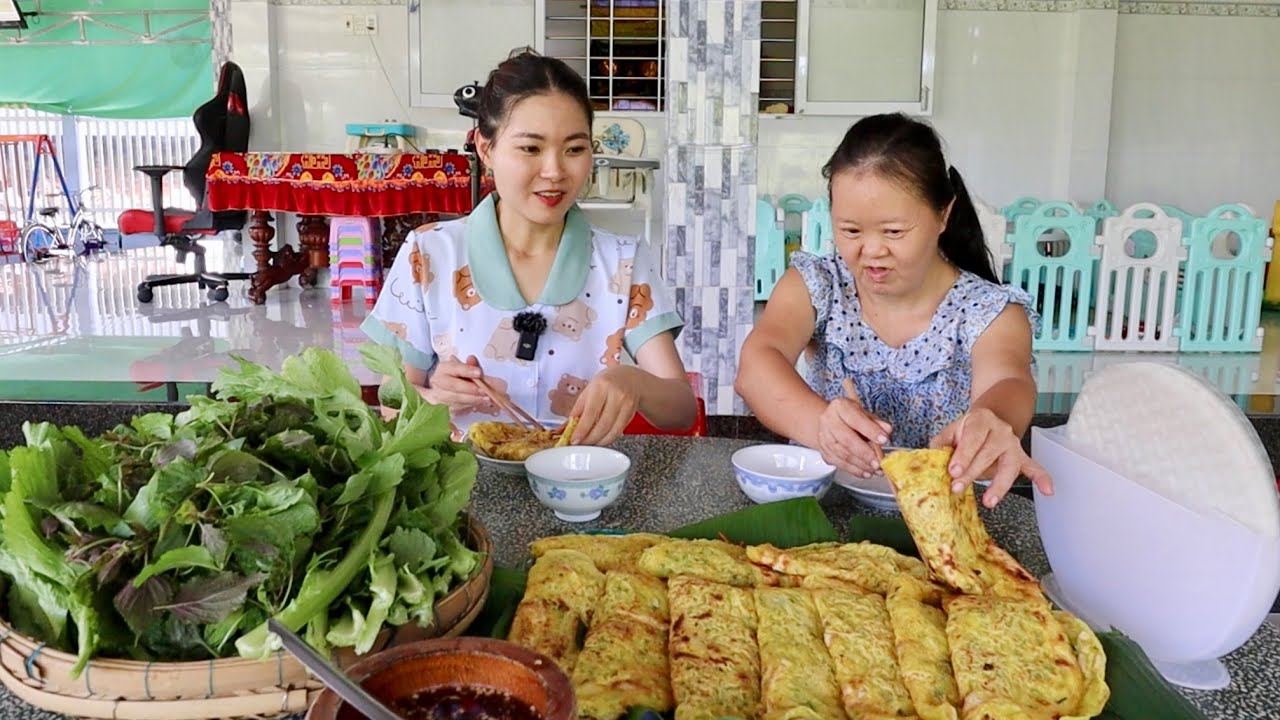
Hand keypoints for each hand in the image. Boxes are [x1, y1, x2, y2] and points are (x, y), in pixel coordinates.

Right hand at [420, 355, 487, 415]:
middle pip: (453, 385)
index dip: (467, 370)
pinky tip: (478, 404)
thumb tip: (472, 359)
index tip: (479, 373)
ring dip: (472, 400)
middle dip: (470, 389)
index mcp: (443, 369)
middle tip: (484, 391)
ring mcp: (437, 396)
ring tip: (486, 399)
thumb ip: (471, 366)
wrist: (447, 393)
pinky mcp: (441, 409)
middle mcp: (437, 382)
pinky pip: (455, 409)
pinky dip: (468, 407)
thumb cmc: (459, 380)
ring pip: (455, 399)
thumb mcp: (466, 370)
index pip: (454, 368)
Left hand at [569, 366, 641, 445]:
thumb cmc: (606, 383)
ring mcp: (626, 404)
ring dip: (599, 441)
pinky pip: (619, 431)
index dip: (582, 429)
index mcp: (601, 386)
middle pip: (603, 424)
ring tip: (589, 444)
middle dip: (590, 439)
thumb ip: (577, 411)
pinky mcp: (631, 414)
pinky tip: (600, 440)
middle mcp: (616, 394)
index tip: (574, 440)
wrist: (630, 378)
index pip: (591, 412)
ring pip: (612, 431)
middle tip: (580, 445)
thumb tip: (563, 429)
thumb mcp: (588, 391)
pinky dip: (608, 439)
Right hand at [815, 396, 891, 478]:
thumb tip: (887, 430)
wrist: (832, 422)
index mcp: (840, 406)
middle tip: (878, 463)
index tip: (884, 440)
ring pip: (842, 454)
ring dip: (861, 464)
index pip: (856, 419)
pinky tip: (865, 472)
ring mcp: (823, 436)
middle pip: (846, 439)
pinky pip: (838, 463)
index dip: (871, 430)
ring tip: (875, 470)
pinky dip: (853, 470)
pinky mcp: (823, 450)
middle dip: (865, 453)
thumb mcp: (866, 414)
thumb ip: (877, 423)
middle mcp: (828, 420)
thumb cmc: (852, 418)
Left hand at [930, 408, 1052, 506]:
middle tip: (958, 488)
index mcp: (981, 420)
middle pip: (988, 454)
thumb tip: (930, 460)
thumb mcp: (952, 430)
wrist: (991, 419)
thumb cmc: (968, 430)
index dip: (963, 455)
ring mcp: (1013, 445)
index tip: (953, 470)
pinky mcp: (1022, 457)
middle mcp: (1001, 431)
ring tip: (989, 501)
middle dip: (973, 473)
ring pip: (1010, 465)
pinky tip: (1048, 490)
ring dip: (1000, 484)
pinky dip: (1042, 478)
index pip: (972, 438)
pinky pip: (1034, 467)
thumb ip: (941, 444)